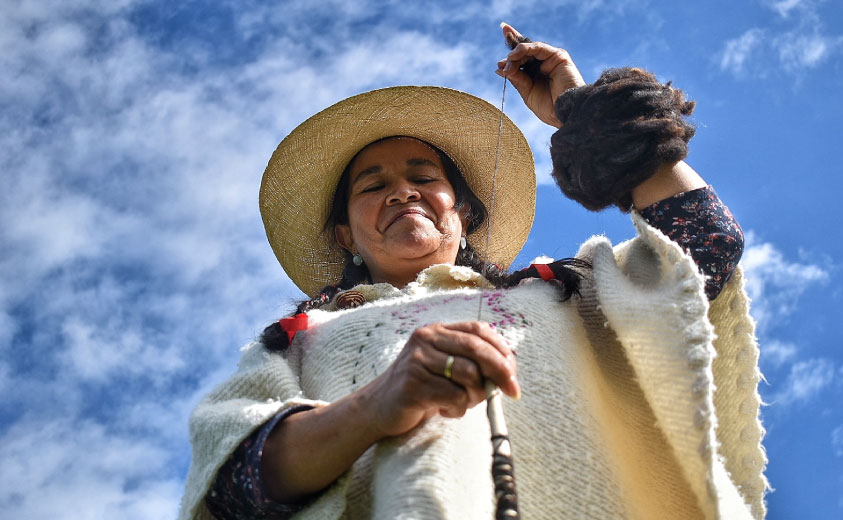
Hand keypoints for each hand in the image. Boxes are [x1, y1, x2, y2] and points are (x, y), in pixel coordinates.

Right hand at [363, 321, 519, 438]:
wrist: (379, 408)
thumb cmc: (421, 389)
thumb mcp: (445, 368)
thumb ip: (471, 363)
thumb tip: (508, 374)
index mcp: (436, 331)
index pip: (478, 330)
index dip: (501, 349)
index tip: (513, 372)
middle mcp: (425, 339)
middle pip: (476, 348)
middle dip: (500, 370)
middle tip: (511, 391)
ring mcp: (417, 360)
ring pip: (468, 374)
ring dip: (475, 395)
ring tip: (462, 404)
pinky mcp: (413, 384)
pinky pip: (454, 396)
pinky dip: (458, 408)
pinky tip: (446, 411)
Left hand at [496, 23, 585, 127]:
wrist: (565, 113)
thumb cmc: (549, 107)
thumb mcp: (527, 92)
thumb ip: (516, 78)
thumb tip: (499, 68)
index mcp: (537, 73)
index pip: (523, 58)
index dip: (512, 50)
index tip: (501, 46)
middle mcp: (544, 64)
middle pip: (524, 52)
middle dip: (510, 56)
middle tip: (501, 65)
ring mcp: (551, 59)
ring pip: (529, 49)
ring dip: (515, 55)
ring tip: (507, 63)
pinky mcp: (558, 56)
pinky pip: (538, 47)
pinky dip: (525, 49)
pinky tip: (514, 56)